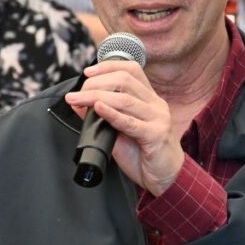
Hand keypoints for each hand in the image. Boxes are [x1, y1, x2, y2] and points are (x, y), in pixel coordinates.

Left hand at [64, 60, 182, 195]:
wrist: (166, 179)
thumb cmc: (144, 154)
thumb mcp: (120, 131)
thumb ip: (103, 116)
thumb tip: (79, 104)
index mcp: (149, 99)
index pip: (132, 70)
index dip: (108, 66)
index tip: (88, 72)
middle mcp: (156, 105)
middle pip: (125, 80)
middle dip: (97, 83)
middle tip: (78, 93)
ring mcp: (158, 119)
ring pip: (125, 99)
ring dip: (96, 96)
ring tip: (78, 100)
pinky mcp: (156, 136)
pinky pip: (131, 122)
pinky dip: (112, 114)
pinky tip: (98, 109)